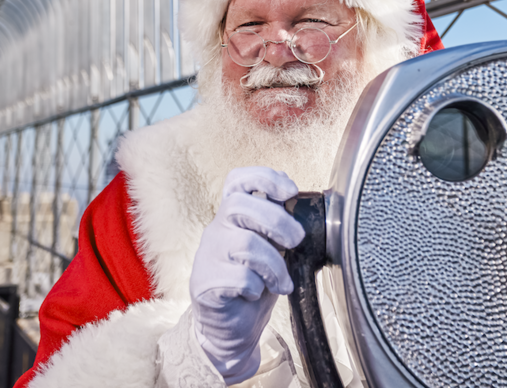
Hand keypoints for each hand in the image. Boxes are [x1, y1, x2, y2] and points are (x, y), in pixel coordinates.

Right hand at [190, 167, 304, 383]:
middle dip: (277, 222)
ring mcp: (208, 255)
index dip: (264, 177)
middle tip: (296, 241)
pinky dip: (257, 287)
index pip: (238, 180)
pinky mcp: (204, 283)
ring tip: (282, 281)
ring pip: (245, 244)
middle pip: (241, 205)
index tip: (290, 191)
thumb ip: (278, 227)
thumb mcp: (271, 249)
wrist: (229, 328)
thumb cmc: (253, 284)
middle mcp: (217, 229)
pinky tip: (257, 293)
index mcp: (233, 216)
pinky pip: (240, 278)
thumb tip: (302, 209)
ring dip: (274, 265)